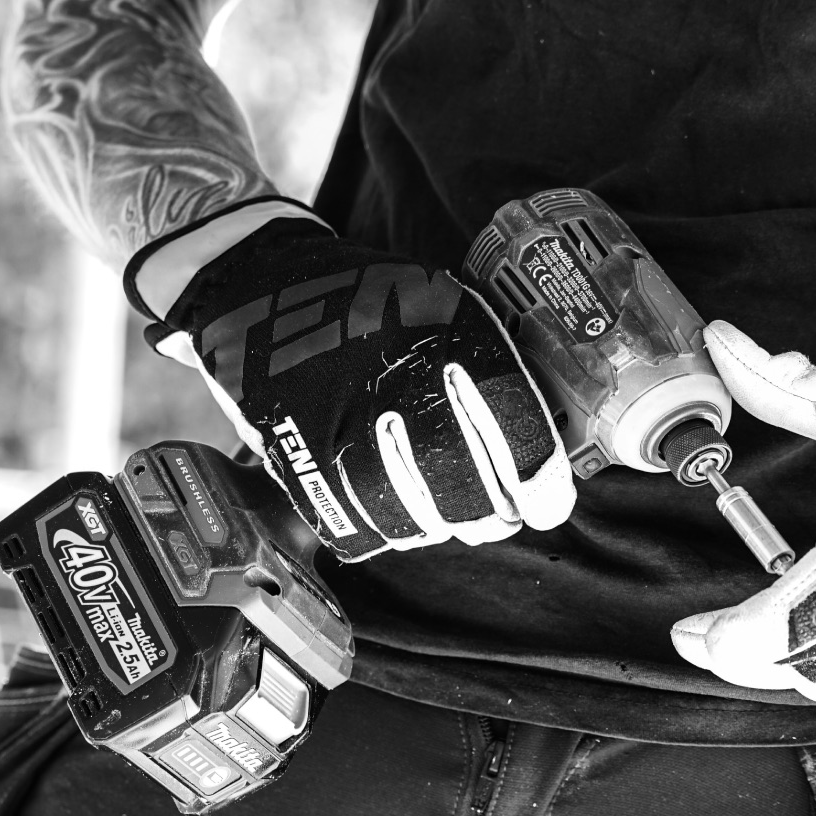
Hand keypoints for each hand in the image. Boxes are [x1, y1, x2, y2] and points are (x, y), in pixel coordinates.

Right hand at [142, 211, 574, 560]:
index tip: (549, 499)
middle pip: (469, 485)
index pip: (509, 420)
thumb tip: (555, 424)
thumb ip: (491, 357)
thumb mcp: (438, 301)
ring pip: (420, 515)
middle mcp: (393, 386)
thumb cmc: (366, 298)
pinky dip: (397, 526)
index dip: (538, 472)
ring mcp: (342, 430)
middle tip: (516, 511)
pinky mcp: (300, 464)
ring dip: (454, 522)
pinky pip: (363, 523)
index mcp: (440, 335)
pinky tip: (414, 510)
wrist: (259, 289)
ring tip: (470, 513)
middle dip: (501, 510)